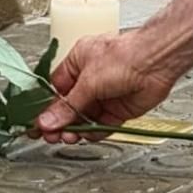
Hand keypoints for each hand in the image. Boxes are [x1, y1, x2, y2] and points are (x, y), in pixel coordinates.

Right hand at [35, 30, 175, 144]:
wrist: (157, 61)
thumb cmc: (126, 55)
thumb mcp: (88, 81)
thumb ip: (68, 105)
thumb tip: (48, 121)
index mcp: (77, 63)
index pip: (54, 89)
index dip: (45, 108)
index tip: (35, 124)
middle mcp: (90, 79)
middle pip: (67, 107)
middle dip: (58, 122)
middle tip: (50, 135)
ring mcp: (104, 95)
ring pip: (82, 118)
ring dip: (74, 129)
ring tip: (68, 136)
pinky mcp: (117, 109)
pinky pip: (100, 125)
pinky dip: (93, 132)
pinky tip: (87, 134)